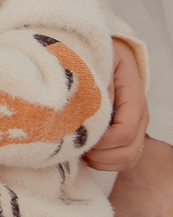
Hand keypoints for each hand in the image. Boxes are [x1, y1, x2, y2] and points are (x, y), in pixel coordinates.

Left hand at [84, 39, 148, 170]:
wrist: (114, 53)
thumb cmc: (102, 56)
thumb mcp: (98, 61)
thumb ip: (95, 82)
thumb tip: (88, 106)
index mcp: (133, 98)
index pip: (124, 132)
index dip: (102, 141)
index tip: (79, 136)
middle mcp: (140, 116)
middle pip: (129, 151)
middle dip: (101, 156)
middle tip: (77, 148)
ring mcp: (136, 126)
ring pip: (129, 159)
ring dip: (104, 162)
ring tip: (80, 152)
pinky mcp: (129, 132)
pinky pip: (126, 158)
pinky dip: (107, 162)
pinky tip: (87, 154)